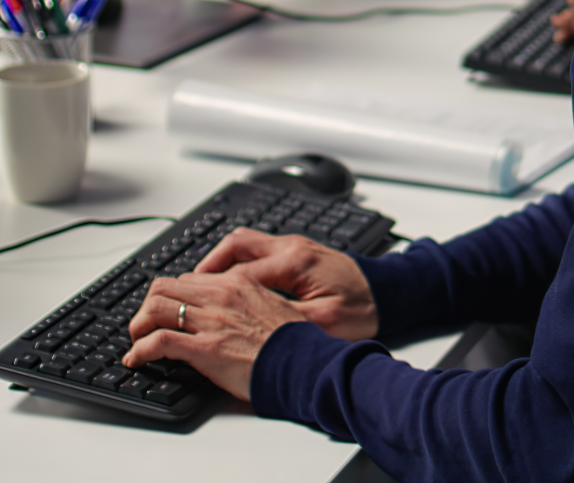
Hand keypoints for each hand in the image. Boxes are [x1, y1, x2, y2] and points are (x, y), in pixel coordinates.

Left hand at [124, 273, 305, 400]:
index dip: (171, 296)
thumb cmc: (294, 343)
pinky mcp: (205, 348)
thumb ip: (247, 303)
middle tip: (144, 325)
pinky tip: (136, 359)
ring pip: (155, 308)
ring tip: (136, 341)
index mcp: (237, 283)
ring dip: (138, 325)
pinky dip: (140, 350)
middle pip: (163, 288)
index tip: (166, 311)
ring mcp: (211, 321)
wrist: (306, 363)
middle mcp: (221, 296)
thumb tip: (230, 315)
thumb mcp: (271, 308)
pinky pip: (159, 341)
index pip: (188, 280)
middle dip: (147, 306)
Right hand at [197, 228, 378, 340]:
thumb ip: (288, 322)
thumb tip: (255, 329)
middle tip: (184, 291)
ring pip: (242, 243)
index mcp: (294, 262)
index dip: (211, 287)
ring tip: (199, 286)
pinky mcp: (296, 252)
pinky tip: (228, 281)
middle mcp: (290, 247)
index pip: (240, 270)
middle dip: (205, 268)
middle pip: (234, 246)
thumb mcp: (326, 324)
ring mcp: (292, 245)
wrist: (389, 291)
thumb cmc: (363, 308)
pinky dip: (235, 262)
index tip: (190, 303)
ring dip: (218, 261)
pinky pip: (255, 249)